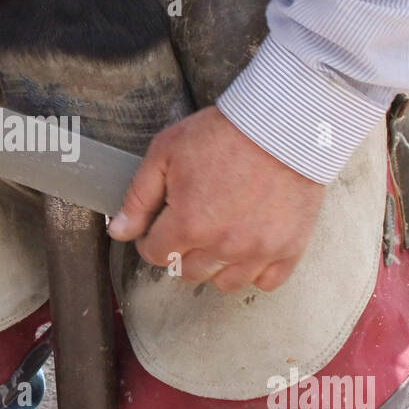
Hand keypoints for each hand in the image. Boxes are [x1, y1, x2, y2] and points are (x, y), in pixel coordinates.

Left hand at [107, 106, 325, 291]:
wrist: (283, 125)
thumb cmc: (223, 133)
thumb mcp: (166, 153)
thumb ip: (138, 197)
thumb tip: (118, 233)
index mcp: (189, 223)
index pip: (156, 255)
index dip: (152, 240)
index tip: (159, 227)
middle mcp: (223, 245)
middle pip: (188, 272)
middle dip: (181, 252)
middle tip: (189, 227)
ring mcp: (259, 250)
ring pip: (225, 283)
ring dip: (215, 266)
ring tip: (218, 238)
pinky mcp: (289, 248)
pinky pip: (267, 282)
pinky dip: (255, 271)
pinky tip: (249, 249)